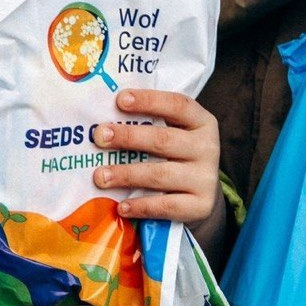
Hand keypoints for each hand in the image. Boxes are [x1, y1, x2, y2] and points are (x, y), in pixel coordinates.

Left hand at [91, 89, 224, 245]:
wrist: (201, 197)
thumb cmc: (174, 157)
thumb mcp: (171, 135)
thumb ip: (146, 125)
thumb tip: (100, 122)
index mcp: (201, 122)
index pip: (178, 105)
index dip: (150, 100)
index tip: (120, 99)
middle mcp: (206, 148)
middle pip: (164, 140)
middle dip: (128, 137)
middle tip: (99, 137)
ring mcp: (206, 179)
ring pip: (161, 174)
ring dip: (126, 174)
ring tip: (99, 176)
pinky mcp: (201, 206)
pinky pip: (167, 206)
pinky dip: (142, 206)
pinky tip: (121, 206)